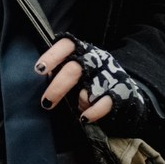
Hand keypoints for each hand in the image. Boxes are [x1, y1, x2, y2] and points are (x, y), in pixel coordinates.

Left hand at [36, 37, 153, 134]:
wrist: (125, 96)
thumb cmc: (91, 82)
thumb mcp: (76, 73)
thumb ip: (61, 72)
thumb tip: (45, 78)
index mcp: (83, 51)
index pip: (67, 45)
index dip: (52, 55)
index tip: (39, 70)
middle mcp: (96, 59)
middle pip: (74, 68)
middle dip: (58, 87)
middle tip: (46, 103)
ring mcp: (110, 74)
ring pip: (89, 88)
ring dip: (80, 101)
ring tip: (78, 108)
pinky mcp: (120, 91)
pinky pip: (104, 102)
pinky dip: (93, 111)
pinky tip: (84, 118)